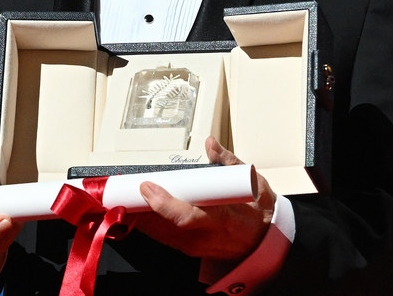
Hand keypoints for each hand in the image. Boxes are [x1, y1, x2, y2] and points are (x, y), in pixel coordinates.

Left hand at [133, 136, 275, 261]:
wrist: (267, 240)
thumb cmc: (259, 211)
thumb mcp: (252, 182)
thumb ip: (228, 161)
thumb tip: (210, 142)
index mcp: (222, 218)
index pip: (186, 216)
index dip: (163, 203)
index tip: (147, 186)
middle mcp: (207, 236)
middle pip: (165, 228)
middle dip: (141, 211)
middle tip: (125, 191)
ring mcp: (198, 247)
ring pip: (161, 236)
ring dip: (141, 220)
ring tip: (126, 200)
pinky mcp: (192, 251)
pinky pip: (165, 240)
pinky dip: (150, 228)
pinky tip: (139, 215)